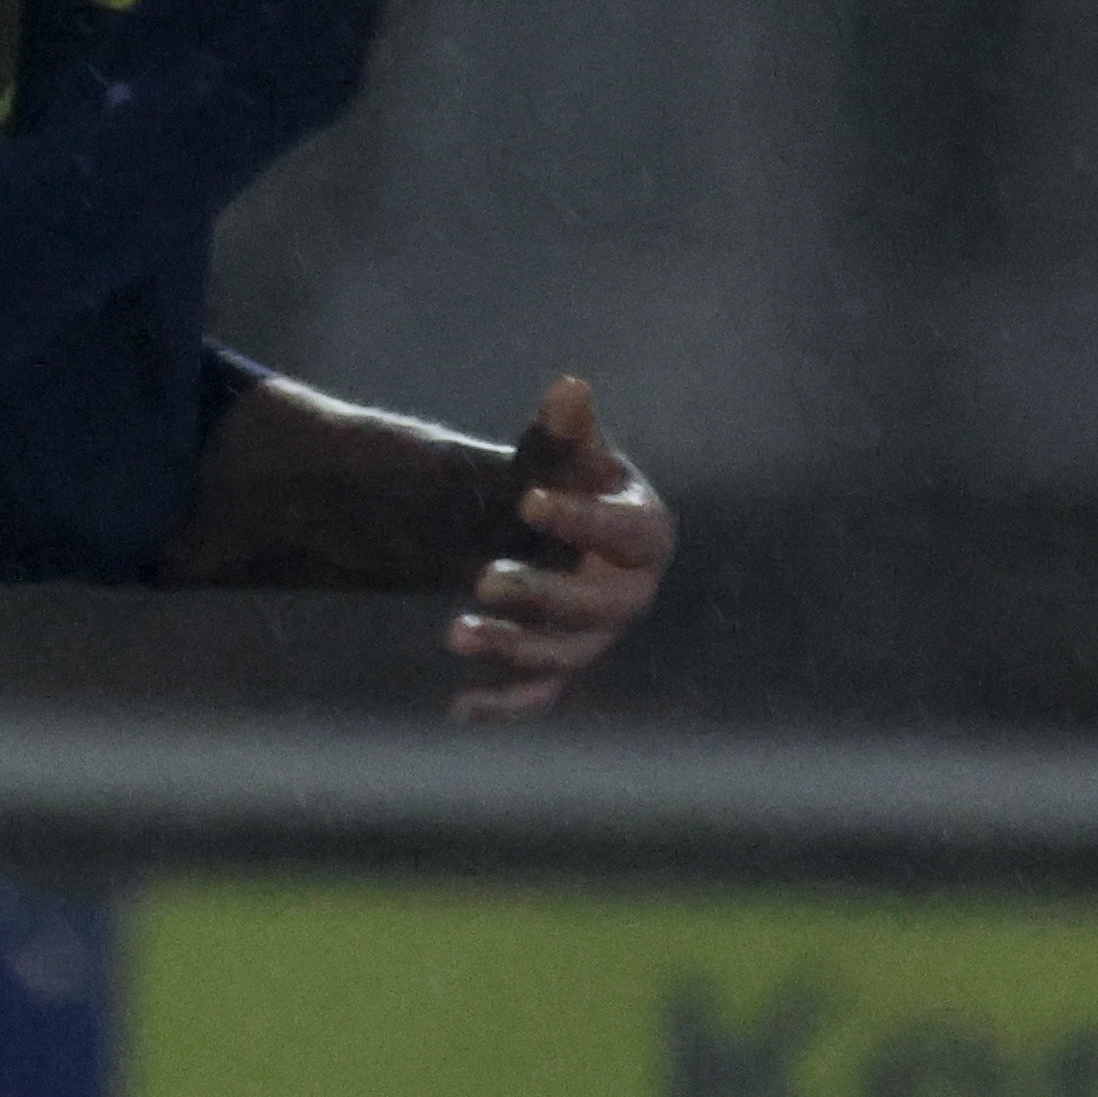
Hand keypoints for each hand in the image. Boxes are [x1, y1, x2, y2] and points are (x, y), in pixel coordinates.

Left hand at [446, 372, 671, 720]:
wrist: (540, 532)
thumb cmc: (560, 483)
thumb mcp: (558, 455)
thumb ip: (563, 431)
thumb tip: (569, 387)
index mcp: (645, 536)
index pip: (625, 533)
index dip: (579, 520)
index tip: (526, 500)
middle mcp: (630, 595)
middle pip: (594, 607)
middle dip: (540, 596)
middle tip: (483, 580)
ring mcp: (595, 638)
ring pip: (560, 655)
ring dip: (508, 648)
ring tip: (453, 632)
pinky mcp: (557, 670)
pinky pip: (534, 697)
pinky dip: (500, 706)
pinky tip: (458, 709)